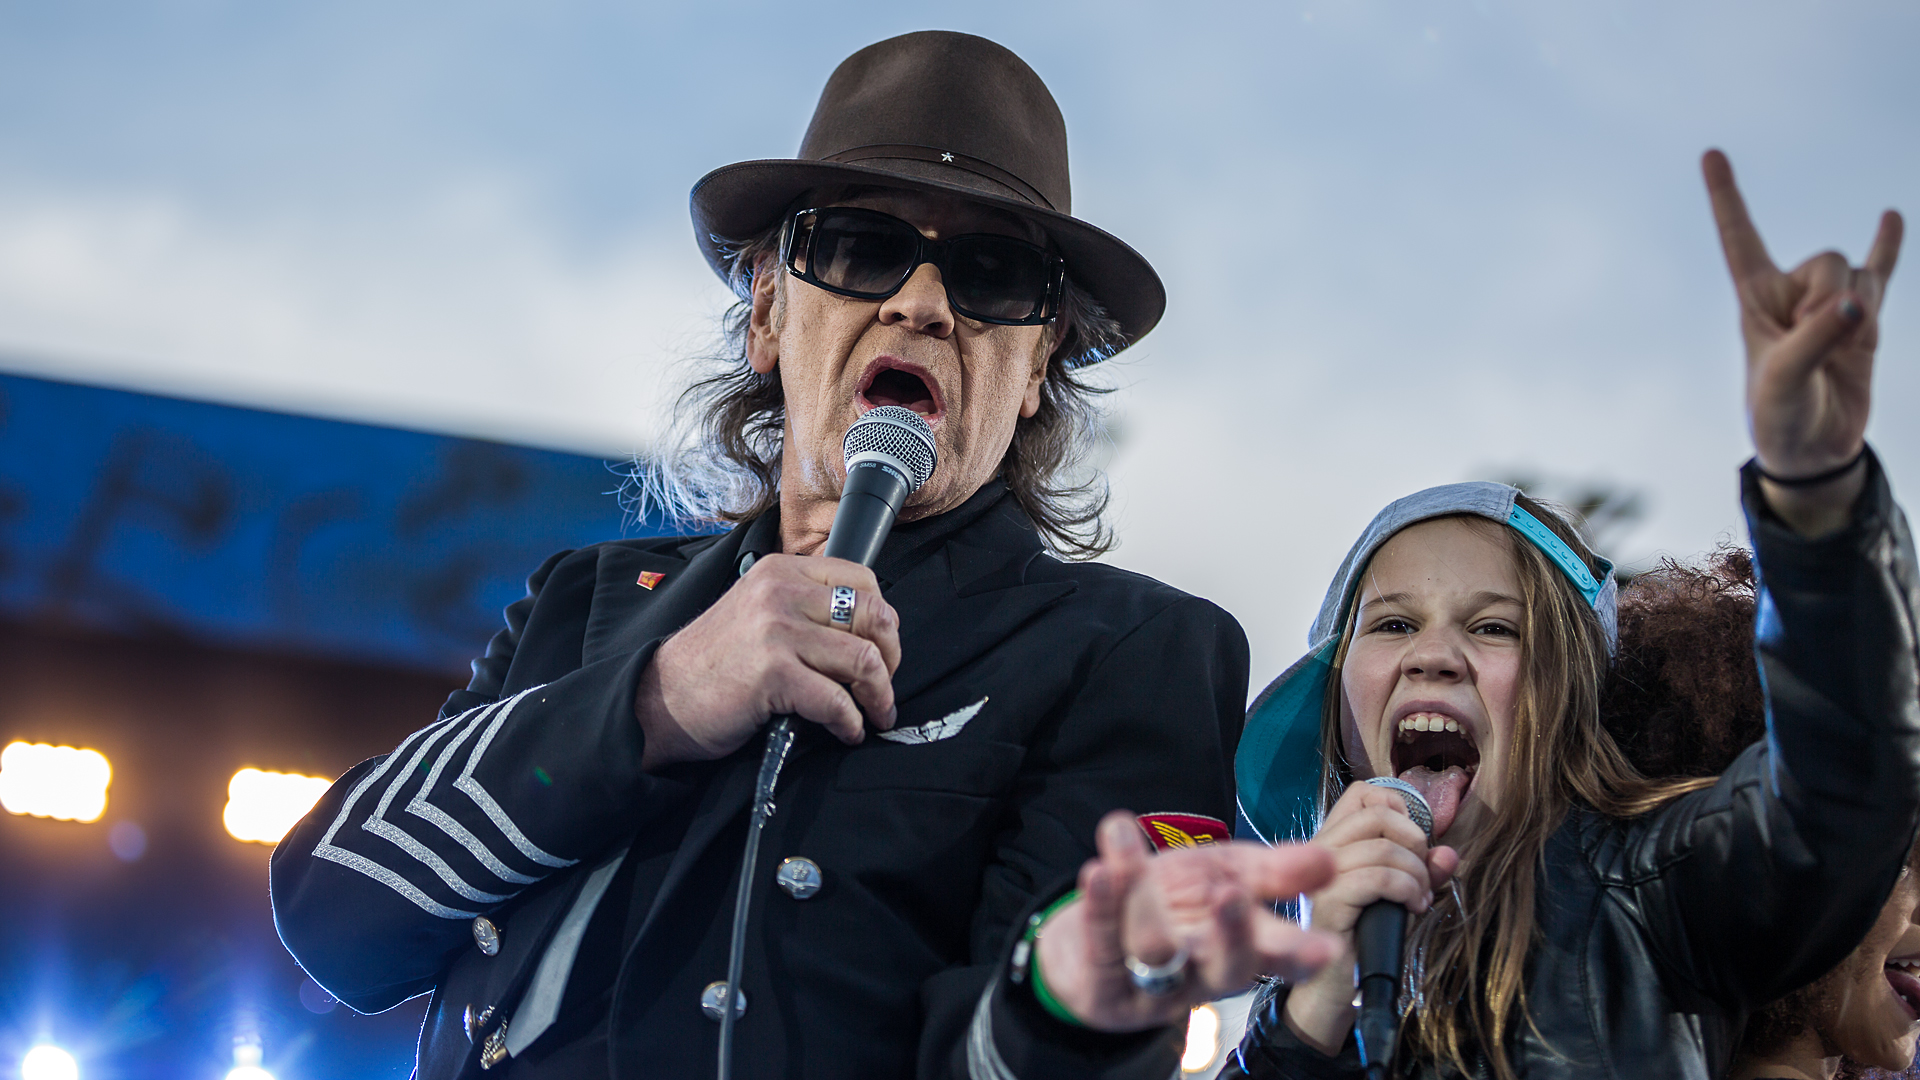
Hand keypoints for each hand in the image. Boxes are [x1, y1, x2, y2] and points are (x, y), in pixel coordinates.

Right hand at [633, 554, 899, 769]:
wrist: (659, 699)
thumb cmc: (713, 664)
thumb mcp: (756, 610)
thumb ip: (802, 606)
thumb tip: (867, 628)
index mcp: (781, 570)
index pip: (862, 579)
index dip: (883, 619)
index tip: (881, 649)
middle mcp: (781, 592)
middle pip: (873, 615)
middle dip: (891, 657)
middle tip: (883, 685)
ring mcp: (776, 631)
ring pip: (863, 659)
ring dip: (878, 695)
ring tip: (875, 714)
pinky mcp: (773, 674)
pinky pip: (837, 700)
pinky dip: (850, 723)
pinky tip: (845, 731)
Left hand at [1032, 811, 1338, 1032]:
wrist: (1090, 945)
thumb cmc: (1171, 907)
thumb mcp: (1224, 877)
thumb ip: (1272, 871)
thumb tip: (1329, 860)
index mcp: (1237, 948)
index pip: (1277, 956)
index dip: (1302, 954)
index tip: (1328, 947)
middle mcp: (1201, 972)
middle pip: (1226, 967)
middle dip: (1234, 937)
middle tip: (1234, 895)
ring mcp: (1153, 985)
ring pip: (1156, 951)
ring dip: (1143, 901)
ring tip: (1131, 859)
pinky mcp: (1105, 989)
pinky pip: (1103, 946)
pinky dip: (1100, 907)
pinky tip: (1100, 870)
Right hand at [1280, 783, 1458, 1055]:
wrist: (1340, 984)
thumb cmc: (1369, 935)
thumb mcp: (1404, 895)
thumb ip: (1424, 870)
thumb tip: (1448, 852)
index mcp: (1335, 840)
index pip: (1361, 792)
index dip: (1396, 805)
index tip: (1414, 840)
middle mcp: (1321, 850)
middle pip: (1374, 813)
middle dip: (1414, 839)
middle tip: (1422, 873)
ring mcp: (1321, 876)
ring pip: (1380, 847)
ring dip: (1415, 872)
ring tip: (1420, 897)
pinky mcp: (1329, 902)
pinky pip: (1376, 878)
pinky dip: (1406, 889)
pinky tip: (1413, 907)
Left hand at [1704, 149, 1902, 536]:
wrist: (1813, 448)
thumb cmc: (1781, 415)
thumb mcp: (1784, 380)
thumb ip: (1817, 338)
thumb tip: (1856, 305)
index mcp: (1754, 298)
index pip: (1739, 238)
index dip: (1727, 197)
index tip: (1710, 153)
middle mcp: (1790, 291)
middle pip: (1827, 260)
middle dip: (1828, 300)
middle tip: (1812, 345)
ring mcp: (1830, 301)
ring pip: (1858, 274)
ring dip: (1856, 311)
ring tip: (1837, 349)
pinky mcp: (1864, 318)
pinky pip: (1882, 271)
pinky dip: (1888, 245)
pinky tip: (1891, 217)